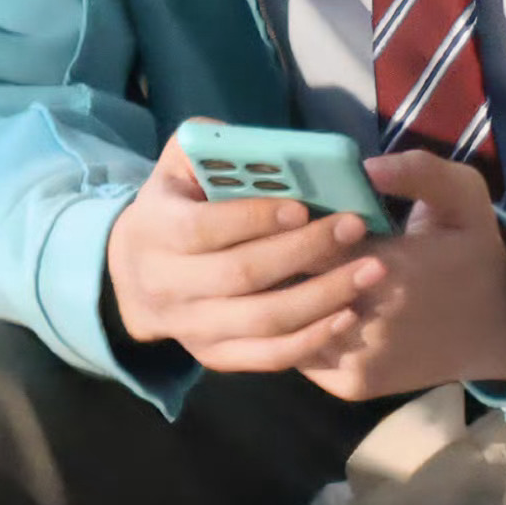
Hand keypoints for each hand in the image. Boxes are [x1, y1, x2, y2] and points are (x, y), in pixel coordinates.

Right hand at [105, 133, 384, 374]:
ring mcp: (192, 327)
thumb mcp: (178, 166)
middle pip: (242, 274)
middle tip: (354, 228)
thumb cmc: (176, 207)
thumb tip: (265, 147)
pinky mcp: (214, 356)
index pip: (205, 228)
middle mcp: (168, 285)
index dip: (255, 219)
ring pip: (262, 320)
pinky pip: (267, 357)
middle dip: (304, 251)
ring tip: (369, 272)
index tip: (304, 207)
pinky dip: (310, 340)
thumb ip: (212, 147)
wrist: (135, 276)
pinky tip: (347, 315)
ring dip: (321, 298)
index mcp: (157, 230)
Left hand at [301, 152, 505, 401]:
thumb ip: (418, 171)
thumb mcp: (462, 196)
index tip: (291, 214)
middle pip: (290, 288)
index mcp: (391, 270)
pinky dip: (295, 331)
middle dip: (277, 263)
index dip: (290, 228)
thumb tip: (365, 168)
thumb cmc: (472, 253)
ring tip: (283, 272)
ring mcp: (356, 361)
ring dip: (281, 299)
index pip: (307, 247)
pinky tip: (304, 306)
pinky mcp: (351, 385)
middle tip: (276, 242)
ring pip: (288, 325)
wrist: (497, 326)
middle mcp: (369, 323)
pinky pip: (300, 355)